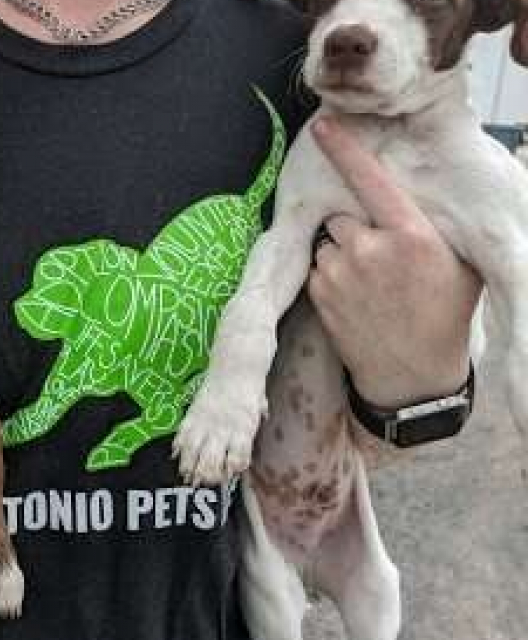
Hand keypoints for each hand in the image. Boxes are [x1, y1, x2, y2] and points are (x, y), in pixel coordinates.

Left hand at [308, 118, 480, 407]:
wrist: (413, 374)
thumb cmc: (444, 313)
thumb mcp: (460, 263)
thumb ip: (439, 225)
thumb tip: (428, 188)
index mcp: (413, 235)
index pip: (372, 181)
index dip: (346, 151)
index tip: (324, 126)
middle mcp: (371, 249)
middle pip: (347, 213)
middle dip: (358, 226)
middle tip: (383, 257)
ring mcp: (341, 272)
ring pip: (331, 239)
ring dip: (344, 251)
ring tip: (371, 282)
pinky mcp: (319, 292)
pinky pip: (319, 265)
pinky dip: (332, 274)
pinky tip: (355, 296)